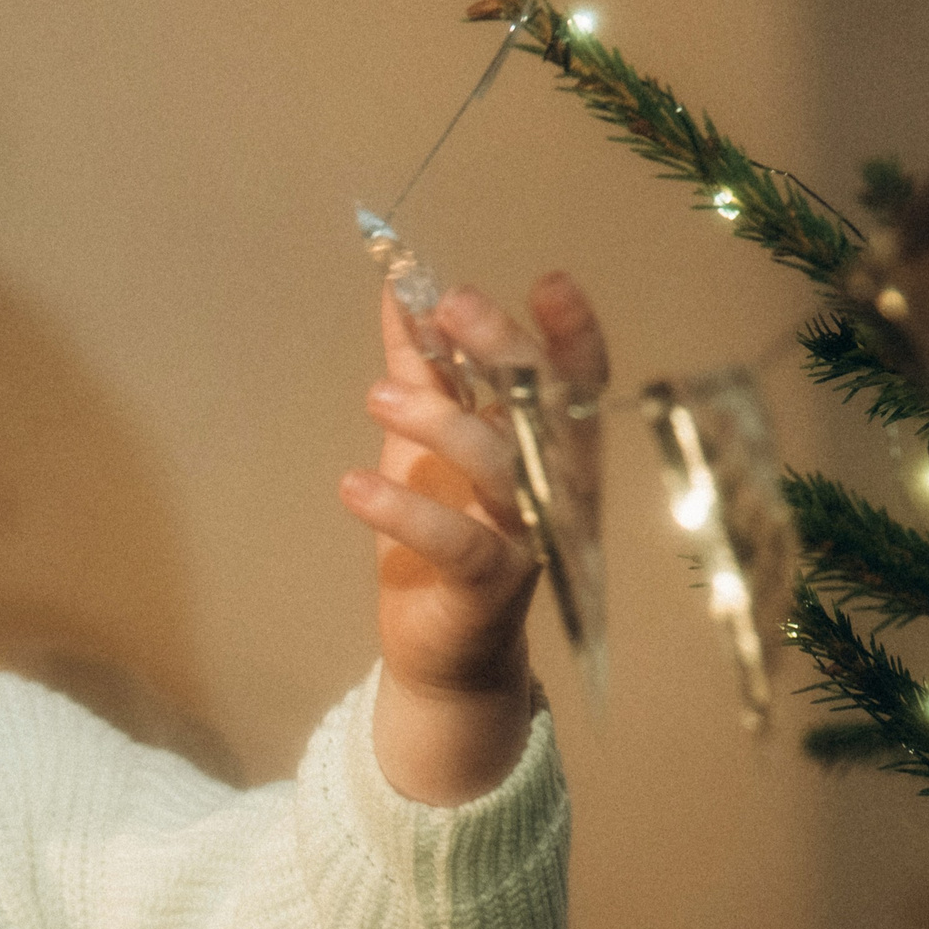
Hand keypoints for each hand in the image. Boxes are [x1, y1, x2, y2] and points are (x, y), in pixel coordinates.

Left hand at [343, 274, 606, 804]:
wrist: (438, 649)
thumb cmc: (441, 533)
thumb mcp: (426, 442)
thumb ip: (425, 370)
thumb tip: (400, 293)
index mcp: (549, 446)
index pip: (576, 381)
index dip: (571, 333)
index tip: (546, 279)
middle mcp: (554, 488)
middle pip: (543, 407)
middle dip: (502, 348)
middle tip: (450, 305)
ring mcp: (530, 538)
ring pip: (500, 467)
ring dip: (439, 421)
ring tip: (377, 395)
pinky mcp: (492, 586)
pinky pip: (458, 542)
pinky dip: (405, 511)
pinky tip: (352, 486)